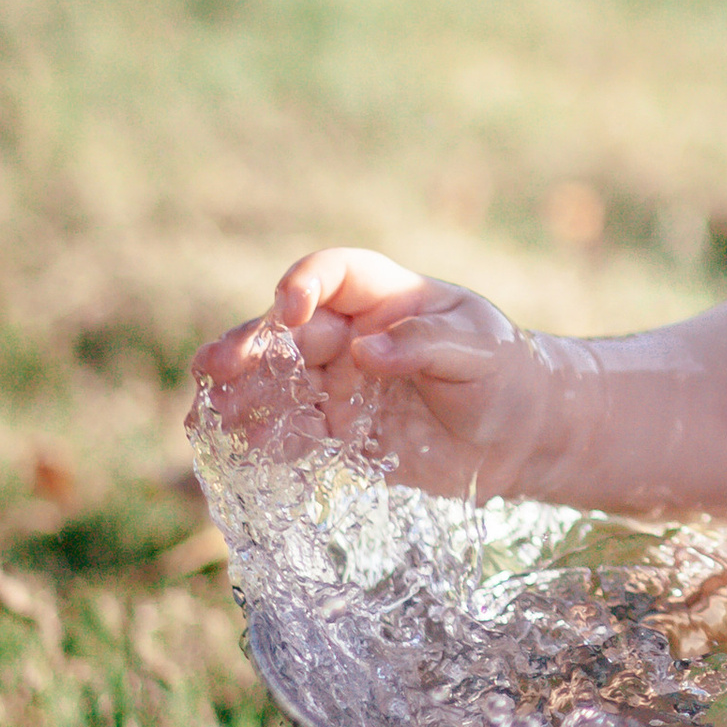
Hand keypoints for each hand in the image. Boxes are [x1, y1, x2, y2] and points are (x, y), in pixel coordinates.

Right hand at [193, 248, 568, 498]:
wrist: (520, 437)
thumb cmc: (506, 376)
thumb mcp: (480, 352)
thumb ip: (424, 345)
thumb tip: (365, 350)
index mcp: (388, 297)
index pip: (336, 276)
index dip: (307, 284)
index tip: (293, 309)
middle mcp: (354, 335)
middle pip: (291, 334)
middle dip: (251, 347)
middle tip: (215, 368)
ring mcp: (341, 384)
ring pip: (279, 382)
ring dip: (241, 395)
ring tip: (206, 415)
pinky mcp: (339, 432)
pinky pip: (294, 432)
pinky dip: (266, 440)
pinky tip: (239, 450)